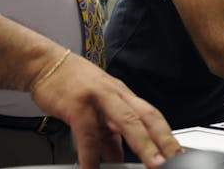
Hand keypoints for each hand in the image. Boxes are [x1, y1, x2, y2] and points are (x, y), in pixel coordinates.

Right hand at [30, 52, 180, 168]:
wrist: (44, 63)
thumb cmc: (72, 84)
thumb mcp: (95, 109)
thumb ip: (108, 136)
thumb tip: (119, 160)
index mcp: (124, 96)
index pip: (152, 116)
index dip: (167, 135)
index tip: (179, 154)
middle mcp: (116, 95)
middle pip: (147, 118)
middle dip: (164, 141)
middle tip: (174, 161)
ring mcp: (99, 98)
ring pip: (127, 121)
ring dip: (142, 145)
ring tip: (152, 165)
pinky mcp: (78, 104)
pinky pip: (88, 133)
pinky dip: (91, 154)